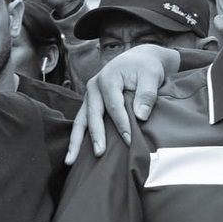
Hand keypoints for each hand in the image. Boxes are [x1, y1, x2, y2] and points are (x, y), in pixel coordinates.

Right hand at [64, 44, 179, 162]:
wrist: (139, 60)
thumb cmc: (146, 68)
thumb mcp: (151, 76)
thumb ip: (147, 94)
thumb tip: (141, 116)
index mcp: (108, 79)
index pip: (113, 105)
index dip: (121, 124)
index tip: (128, 140)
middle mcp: (94, 87)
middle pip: (92, 115)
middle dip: (95, 135)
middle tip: (99, 153)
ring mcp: (90, 96)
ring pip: (80, 120)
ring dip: (76, 141)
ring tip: (71, 161)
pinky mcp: (90, 103)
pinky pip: (82, 122)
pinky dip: (78, 137)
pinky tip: (75, 154)